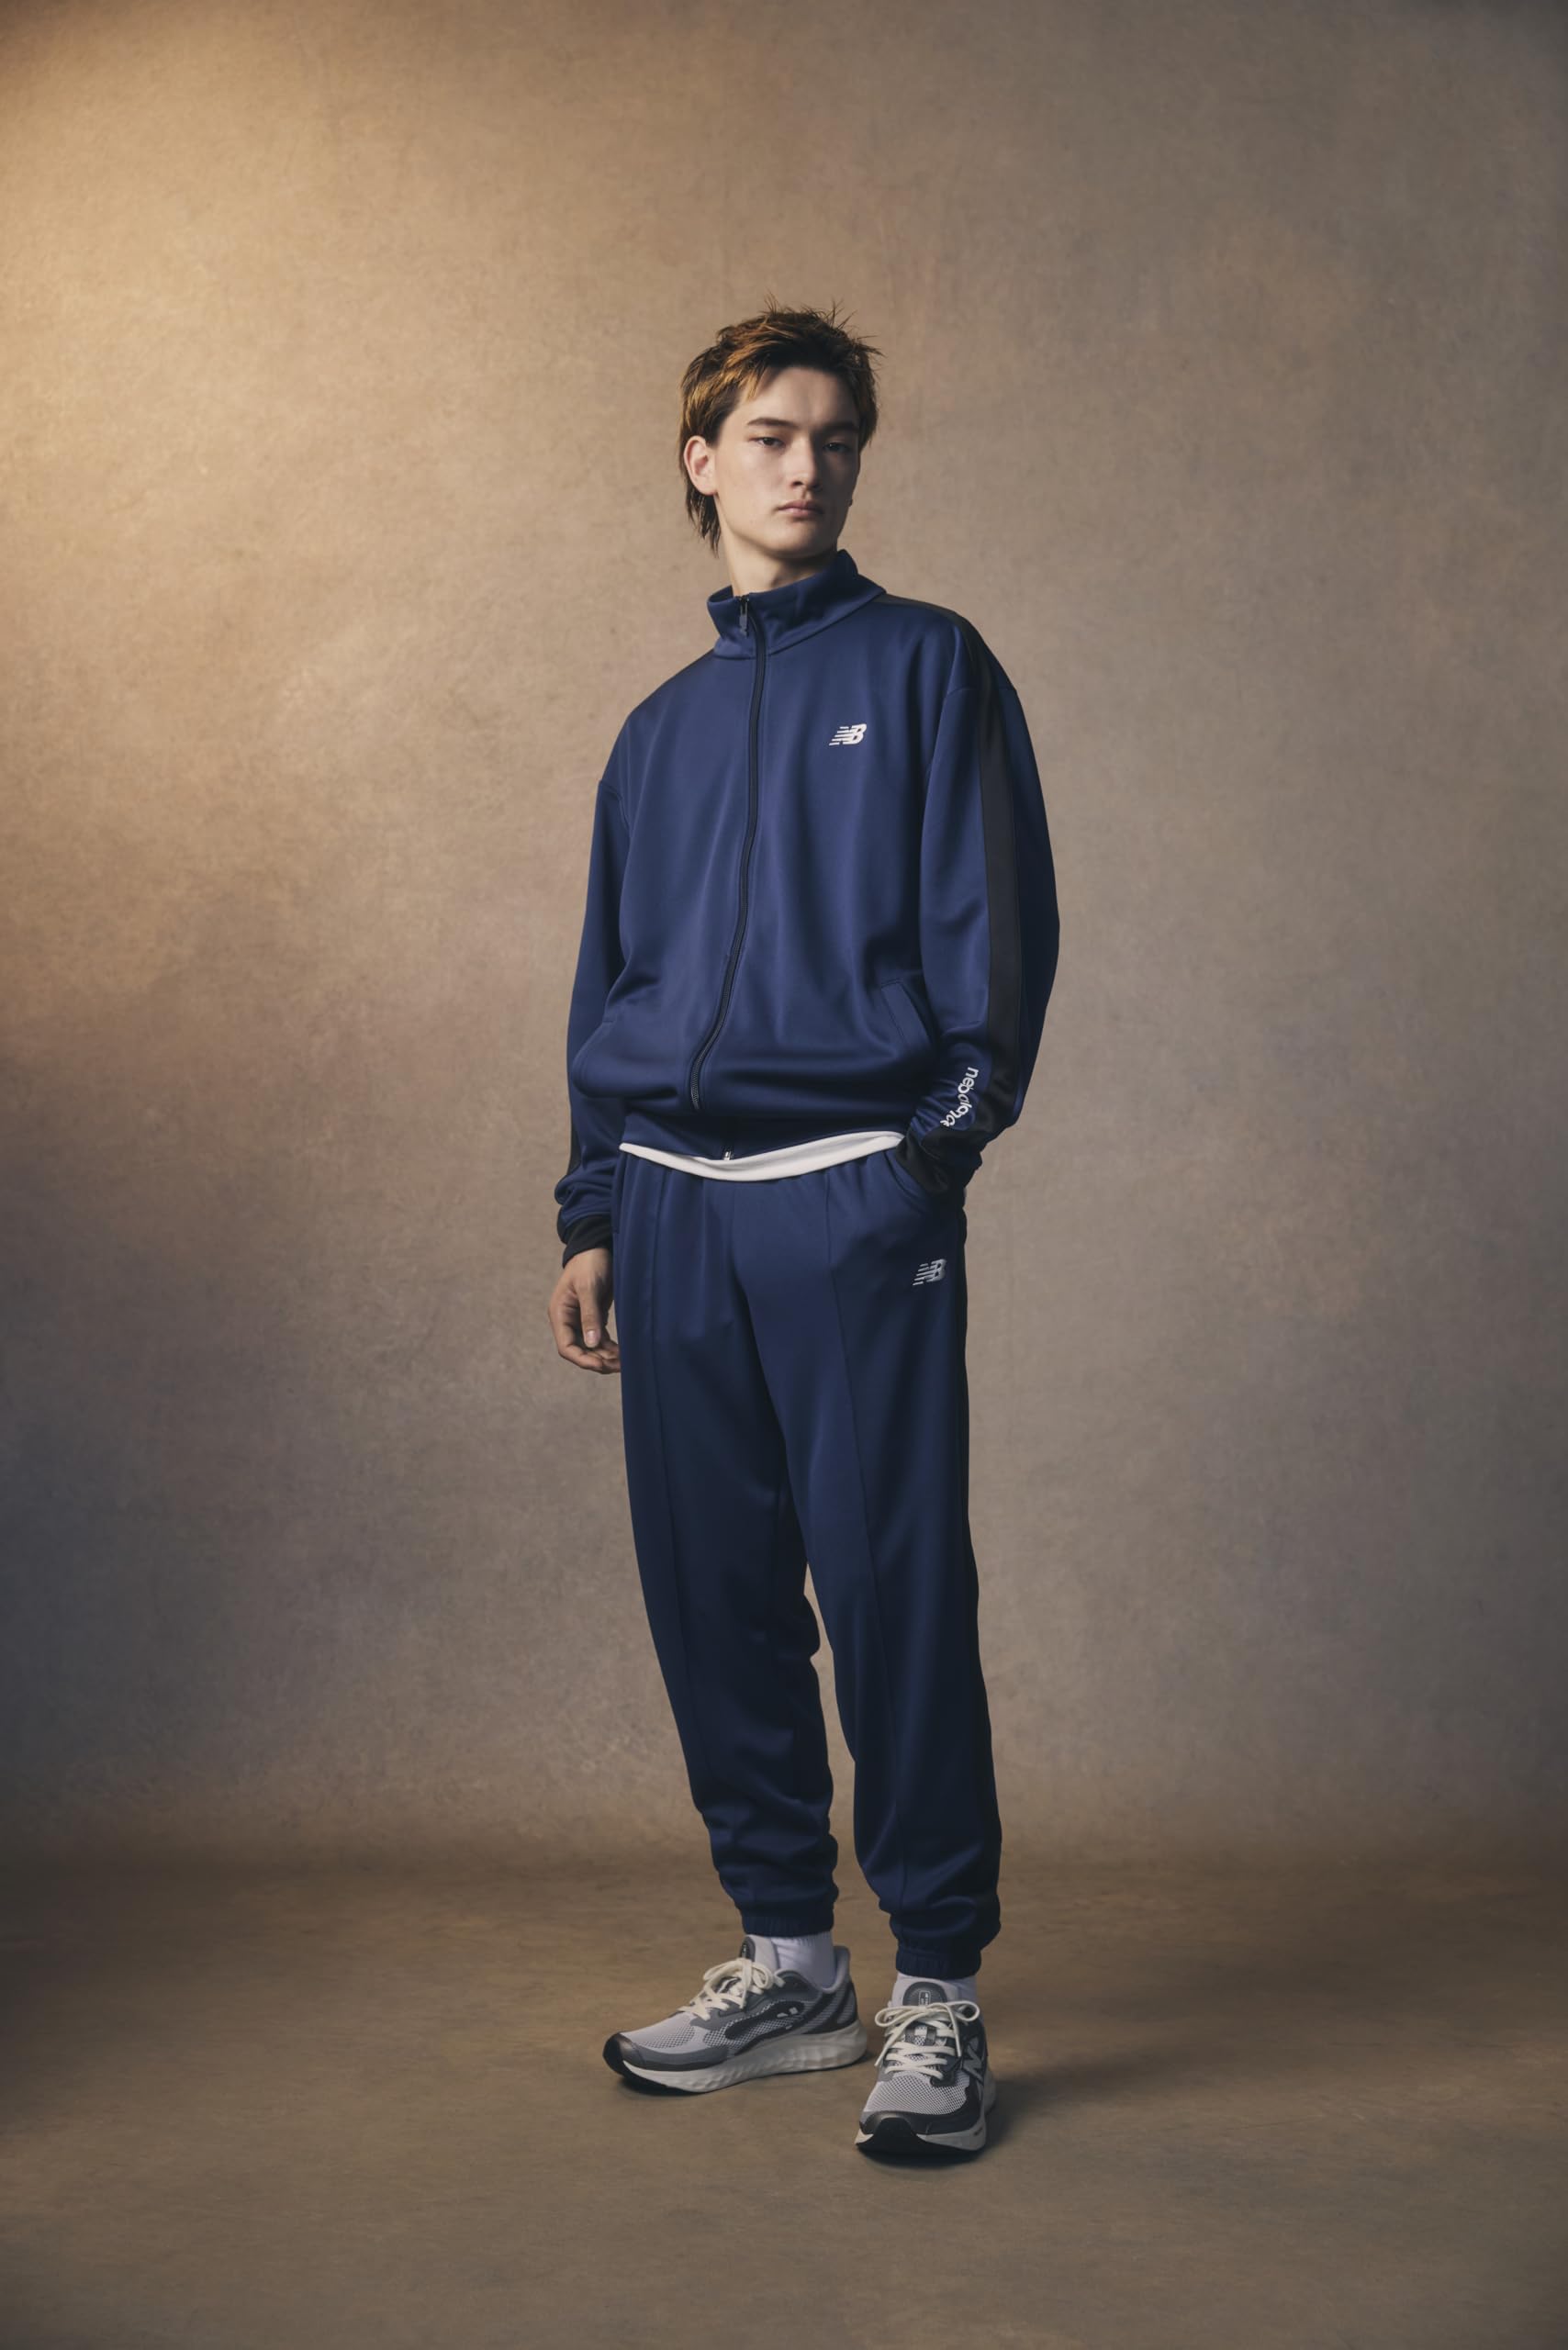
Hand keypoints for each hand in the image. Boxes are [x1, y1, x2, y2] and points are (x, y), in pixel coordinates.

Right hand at [548, 1247, 619, 1373]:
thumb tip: (592, 1343)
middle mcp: (568, 1320)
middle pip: (580, 1351)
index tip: (601, 1365)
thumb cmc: (590, 1262)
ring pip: (591, 1347)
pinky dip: (610, 1347)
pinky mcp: (594, 1316)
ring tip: (624, 1361)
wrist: (598, 1245)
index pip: (566, 1347)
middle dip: (598, 1360)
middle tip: (620, 1366)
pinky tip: (622, 1352)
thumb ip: (590, 1315)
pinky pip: (600, 1339)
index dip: (583, 1359)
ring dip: (606, 1356)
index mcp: (560, 1314)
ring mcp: (580, 1319)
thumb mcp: (589, 1287)